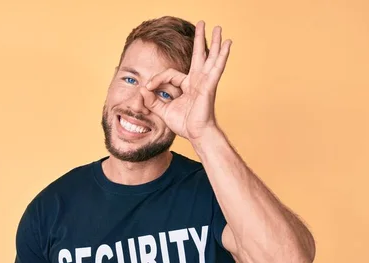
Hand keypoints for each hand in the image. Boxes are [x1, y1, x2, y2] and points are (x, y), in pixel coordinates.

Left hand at [140, 21, 231, 140]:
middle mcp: (197, 80)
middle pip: (199, 55)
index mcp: (188, 85)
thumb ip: (152, 101)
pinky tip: (228, 43)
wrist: (197, 134)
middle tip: (201, 23)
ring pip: (210, 57)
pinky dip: (222, 55)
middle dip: (199, 39)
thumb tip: (141, 90)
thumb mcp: (163, 111)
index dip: (156, 79)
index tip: (147, 88)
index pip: (169, 74)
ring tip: (219, 27)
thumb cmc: (184, 124)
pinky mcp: (209, 85)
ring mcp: (205, 82)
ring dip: (214, 42)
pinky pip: (217, 67)